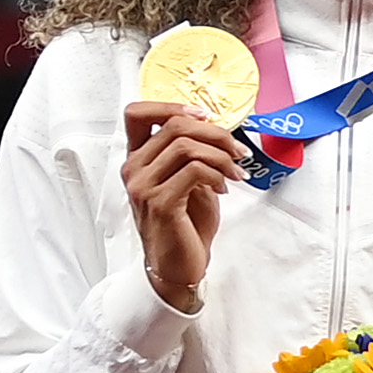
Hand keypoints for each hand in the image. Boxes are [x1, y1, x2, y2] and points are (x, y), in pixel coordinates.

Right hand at [120, 101, 238, 313]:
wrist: (179, 267)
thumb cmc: (185, 226)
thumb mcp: (190, 183)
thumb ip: (193, 156)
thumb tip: (216, 131)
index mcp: (137, 158)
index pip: (138, 113)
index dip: (172, 105)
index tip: (206, 116)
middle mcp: (133, 168)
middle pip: (174, 125)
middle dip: (216, 134)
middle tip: (239, 151)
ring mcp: (142, 185)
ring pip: (185, 146)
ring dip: (221, 156)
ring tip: (238, 173)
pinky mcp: (160, 203)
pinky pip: (194, 171)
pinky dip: (217, 174)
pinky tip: (225, 188)